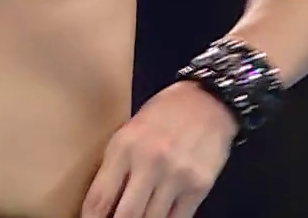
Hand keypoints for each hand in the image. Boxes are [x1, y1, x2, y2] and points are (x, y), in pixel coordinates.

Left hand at [81, 82, 236, 217]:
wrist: (207, 101)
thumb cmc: (162, 115)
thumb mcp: (128, 133)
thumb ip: (115, 167)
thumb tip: (103, 205)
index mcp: (124, 146)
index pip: (99, 198)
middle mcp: (149, 162)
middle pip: (125, 216)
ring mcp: (176, 176)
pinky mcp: (199, 186)